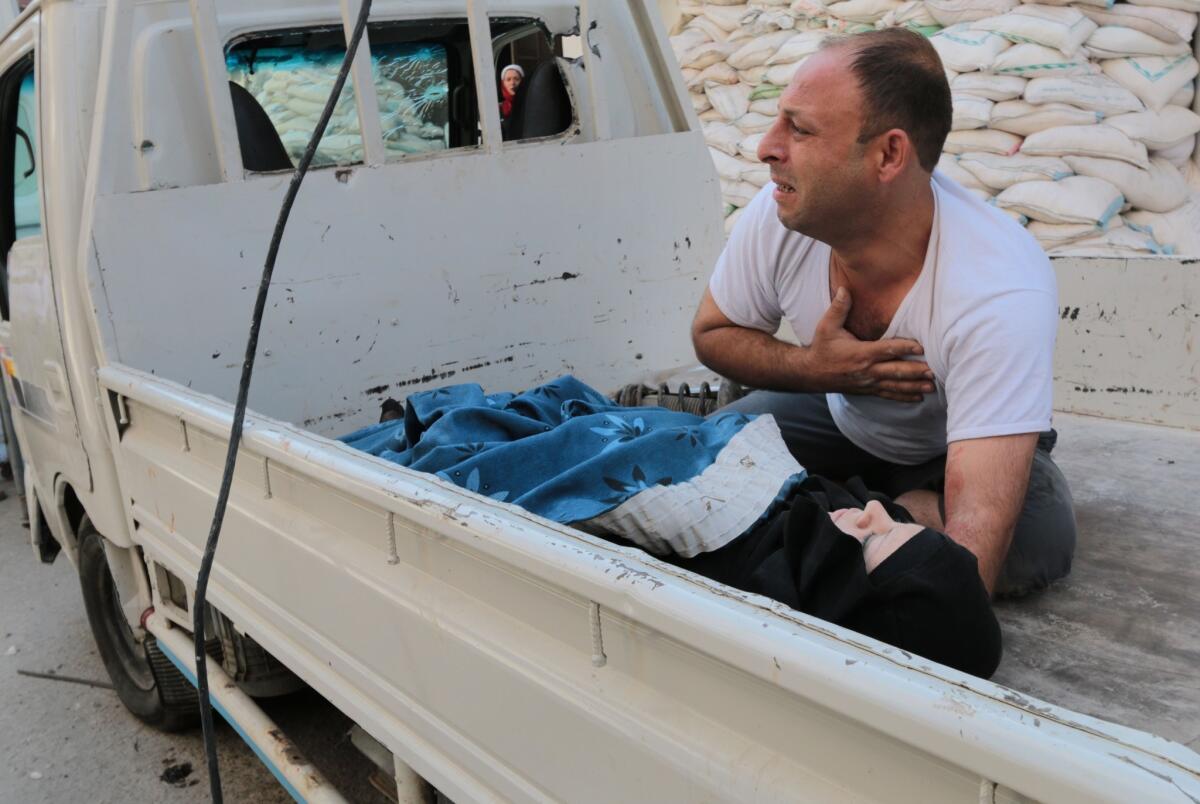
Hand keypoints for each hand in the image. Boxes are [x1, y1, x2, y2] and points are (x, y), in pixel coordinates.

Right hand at [809, 287, 933, 401]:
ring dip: (914, 386)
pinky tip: (918, 397)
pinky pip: (888, 395)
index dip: (904, 348)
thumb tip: (845, 288)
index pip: (887, 350)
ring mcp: (868, 382)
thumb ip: (838, 308)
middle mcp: (867, 370)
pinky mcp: (868, 390)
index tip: (921, 347)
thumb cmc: (821, 348)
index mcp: (860, 353)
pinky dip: (904, 397)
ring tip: (931, 386)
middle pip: (895, 371)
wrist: (810, 374)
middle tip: (933, 371)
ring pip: (895, 385)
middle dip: (915, 371)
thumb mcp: (826, 327)